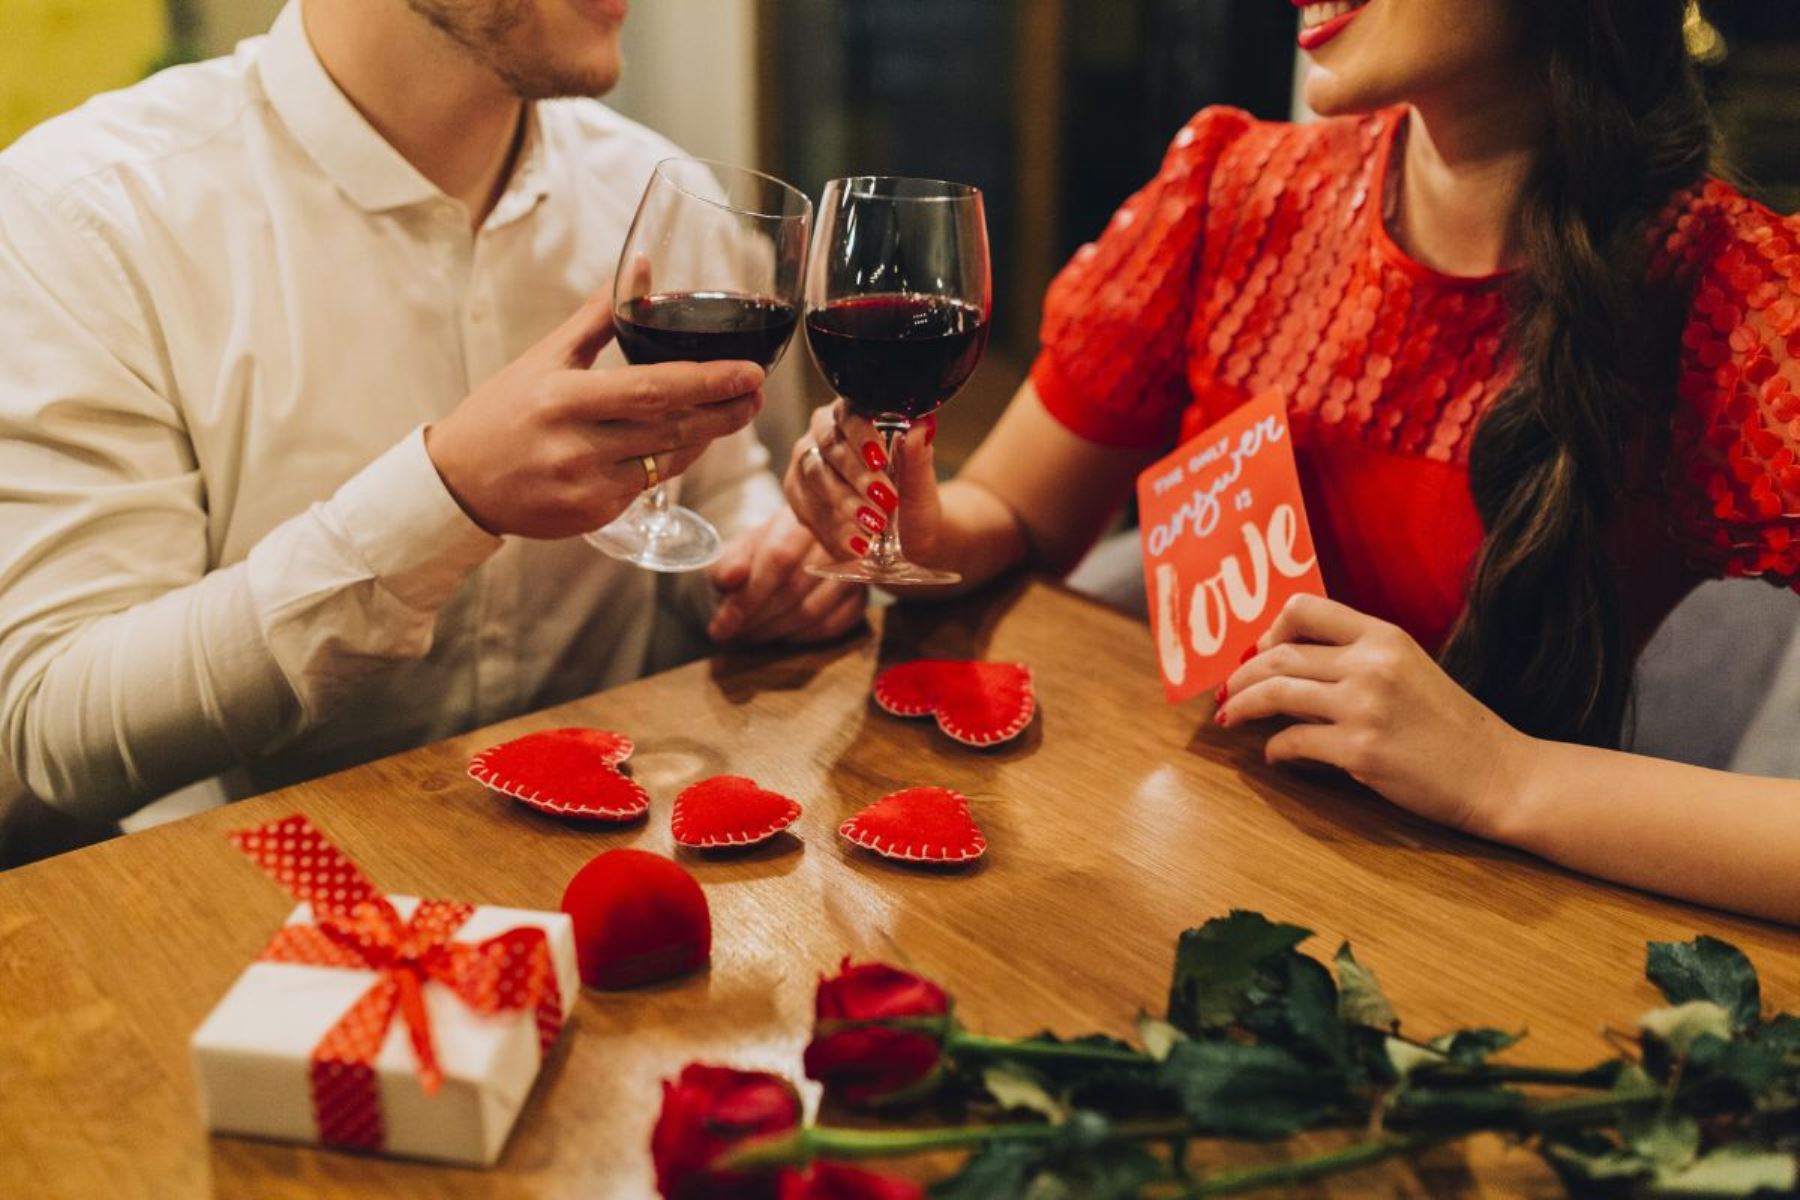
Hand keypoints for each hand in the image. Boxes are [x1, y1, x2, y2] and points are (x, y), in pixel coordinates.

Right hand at [425, 291, 765, 538]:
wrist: (459, 482)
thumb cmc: (503, 411)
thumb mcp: (546, 356)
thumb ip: (600, 315)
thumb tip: (644, 266)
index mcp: (562, 397)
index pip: (652, 389)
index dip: (709, 382)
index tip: (751, 371)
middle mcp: (575, 446)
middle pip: (672, 429)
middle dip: (725, 411)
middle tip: (758, 391)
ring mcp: (586, 487)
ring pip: (668, 461)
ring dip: (707, 436)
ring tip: (735, 410)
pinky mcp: (592, 517)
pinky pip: (649, 487)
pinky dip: (673, 463)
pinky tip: (689, 442)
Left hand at [707, 507, 867, 644]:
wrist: (783, 556)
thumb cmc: (755, 555)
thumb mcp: (732, 554)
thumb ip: (726, 564)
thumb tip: (731, 578)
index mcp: (799, 516)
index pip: (778, 557)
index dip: (749, 596)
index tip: (723, 625)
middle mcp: (834, 537)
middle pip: (796, 586)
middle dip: (758, 618)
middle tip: (734, 635)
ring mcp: (853, 568)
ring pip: (814, 611)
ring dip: (776, 631)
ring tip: (750, 636)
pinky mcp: (861, 595)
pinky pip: (833, 625)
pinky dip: (802, 638)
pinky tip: (782, 635)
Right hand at [783, 401, 940, 564]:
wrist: (907, 532)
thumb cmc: (913, 498)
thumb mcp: (921, 481)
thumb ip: (918, 455)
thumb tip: (921, 426)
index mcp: (854, 417)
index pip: (850, 414)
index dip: (861, 435)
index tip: (881, 459)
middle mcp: (824, 435)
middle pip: (831, 447)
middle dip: (857, 475)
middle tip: (885, 499)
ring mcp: (807, 466)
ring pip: (817, 478)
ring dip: (845, 503)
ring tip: (874, 525)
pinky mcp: (799, 498)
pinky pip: (810, 512)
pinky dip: (835, 531)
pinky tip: (857, 545)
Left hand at [1216, 594, 1530, 838]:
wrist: (1498, 773)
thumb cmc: (1451, 726)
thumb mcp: (1409, 670)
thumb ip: (1359, 659)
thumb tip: (1290, 665)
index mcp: (1383, 636)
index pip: (1304, 608)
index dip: (1269, 627)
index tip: (1256, 650)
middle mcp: (1370, 663)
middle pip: (1278, 654)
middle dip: (1241, 674)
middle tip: (1226, 691)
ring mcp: (1364, 707)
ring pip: (1275, 693)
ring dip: (1242, 706)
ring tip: (1229, 717)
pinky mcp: (1359, 751)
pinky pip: (1293, 742)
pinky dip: (1275, 749)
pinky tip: (1274, 755)